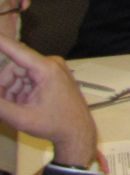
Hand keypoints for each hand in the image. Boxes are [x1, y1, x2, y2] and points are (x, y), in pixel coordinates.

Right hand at [0, 35, 97, 167]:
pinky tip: (23, 104)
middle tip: (4, 102)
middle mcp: (51, 64)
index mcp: (47, 69)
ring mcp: (53, 68)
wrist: (77, 131)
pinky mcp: (52, 75)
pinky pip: (27, 78)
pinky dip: (19, 91)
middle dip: (3, 85)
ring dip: (10, 90)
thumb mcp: (20, 117)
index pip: (18, 51)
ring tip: (16, 107)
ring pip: (19, 74)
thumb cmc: (53, 124)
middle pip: (14, 68)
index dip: (2, 43)